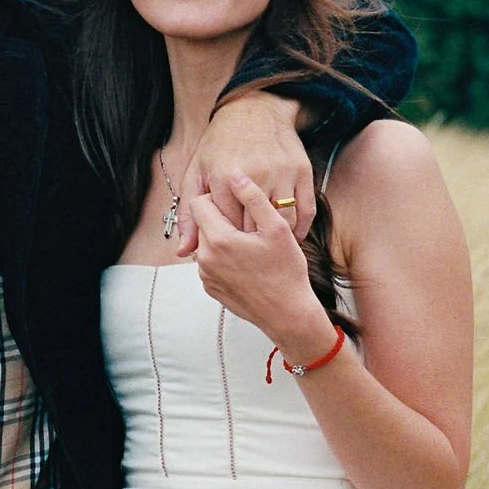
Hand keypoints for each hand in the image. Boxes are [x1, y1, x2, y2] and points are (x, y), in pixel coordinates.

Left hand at [175, 95, 314, 250]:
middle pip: (254, 228)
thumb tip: (183, 252)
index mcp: (224, 177)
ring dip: (276, 238)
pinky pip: (306, 211)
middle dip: (249, 243)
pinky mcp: (303, 171)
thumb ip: (189, 214)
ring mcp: (281, 173)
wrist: (254, 110)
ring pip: (283, 223)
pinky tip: (290, 236)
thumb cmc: (220, 144)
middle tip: (247, 251)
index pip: (226, 227)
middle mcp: (255, 175)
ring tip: (268, 246)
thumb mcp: (196, 174)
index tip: (227, 247)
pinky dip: (300, 229)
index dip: (227, 241)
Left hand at [192, 173, 340, 365]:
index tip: (239, 204)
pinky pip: (210, 262)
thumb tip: (235, 174)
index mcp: (219, 239)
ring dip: (222, 237)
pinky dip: (223, 257)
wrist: (287, 314)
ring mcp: (206, 275)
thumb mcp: (277, 228)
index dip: (219, 197)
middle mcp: (205, 258)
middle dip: (221, 218)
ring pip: (206, 242)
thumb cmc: (286, 271)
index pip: (200, 202)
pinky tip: (247, 261)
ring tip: (250, 245)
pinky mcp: (210, 287)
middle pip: (202, 222)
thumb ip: (254, 198)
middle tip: (249, 225)